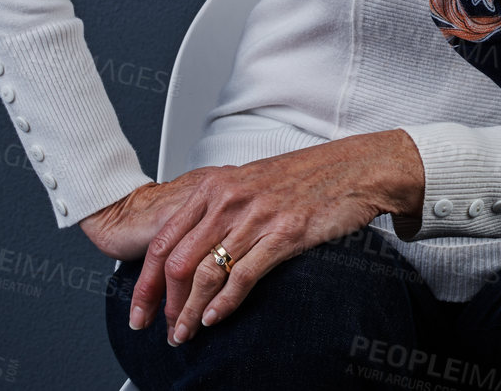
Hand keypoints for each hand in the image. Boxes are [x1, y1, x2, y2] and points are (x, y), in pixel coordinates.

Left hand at [88, 129, 423, 346]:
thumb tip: (195, 243)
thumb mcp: (253, 182)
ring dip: (190, 311)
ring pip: (205, 273)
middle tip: (161, 328)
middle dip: (163, 303)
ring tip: (186, 332)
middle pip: (176, 261)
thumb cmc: (311, 176)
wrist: (359, 168)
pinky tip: (215, 319)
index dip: (146, 281)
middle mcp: (229, 199)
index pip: (163, 240)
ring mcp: (256, 216)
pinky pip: (242, 276)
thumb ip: (221, 207)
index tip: (142, 307)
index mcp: (215, 186)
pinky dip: (224, 304)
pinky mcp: (284, 233)